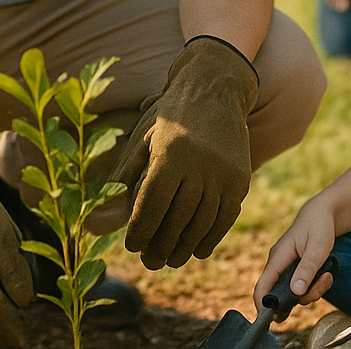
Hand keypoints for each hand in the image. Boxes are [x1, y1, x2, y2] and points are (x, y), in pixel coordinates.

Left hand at [113, 36, 257, 269]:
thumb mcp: (144, 135)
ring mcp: (223, 172)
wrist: (215, 88)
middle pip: (176, 218)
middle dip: (160, 245)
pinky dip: (211, 237)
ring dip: (184, 247)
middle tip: (150, 262)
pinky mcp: (241, 178)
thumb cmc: (172, 114)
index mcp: (169, 153)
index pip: (151, 204)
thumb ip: (128, 172)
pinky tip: (197, 250)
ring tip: (170, 259)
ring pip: (202, 222)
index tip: (131, 245)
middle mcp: (198, 164)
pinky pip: (226, 217)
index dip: (140, 229)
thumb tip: (109, 209)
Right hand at [254, 198, 336, 306]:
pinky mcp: (295, 270)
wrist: (323, 214)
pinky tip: (325, 274)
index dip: (263, 304)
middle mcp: (279, 264)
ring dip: (313, 290)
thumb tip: (296, 293)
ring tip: (327, 275)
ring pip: (295, 292)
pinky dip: (315, 286)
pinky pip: (301, 286)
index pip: (263, 286)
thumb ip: (307, 270)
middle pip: (282, 294)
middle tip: (321, 284)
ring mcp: (286, 268)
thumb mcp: (317, 248)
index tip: (271, 319)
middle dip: (304, 297)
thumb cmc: (318, 226)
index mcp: (278, 257)